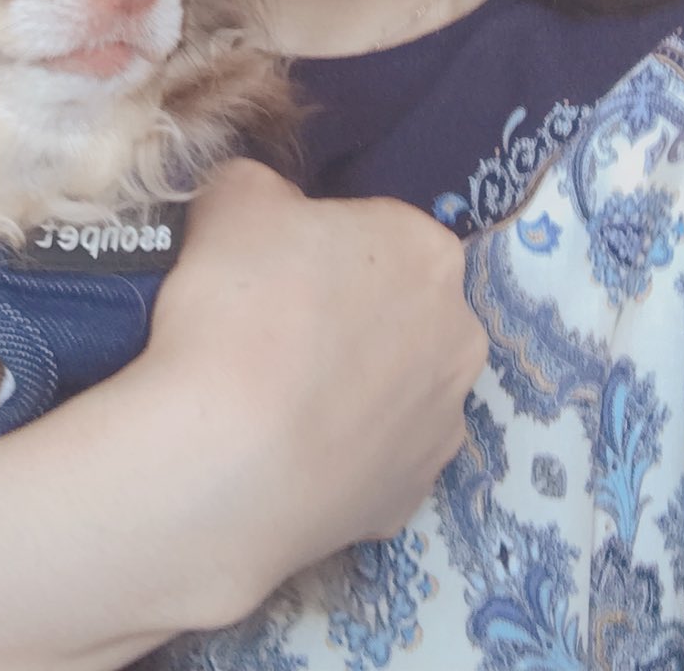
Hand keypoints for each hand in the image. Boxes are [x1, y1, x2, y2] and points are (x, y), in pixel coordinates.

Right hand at [142, 158, 486, 596]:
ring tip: (276, 401)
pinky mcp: (413, 498)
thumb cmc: (239, 306)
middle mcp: (459, 334)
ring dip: (352, 386)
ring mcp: (443, 424)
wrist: (225, 461)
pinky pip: (376, 457)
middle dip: (351, 314)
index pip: (377, 230)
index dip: (320, 246)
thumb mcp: (231, 199)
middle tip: (275, 330)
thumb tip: (270, 206)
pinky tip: (287, 454)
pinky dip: (340, 453)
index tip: (274, 270)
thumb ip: (261, 186)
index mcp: (426, 249)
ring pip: (396, 387)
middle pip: (401, 308)